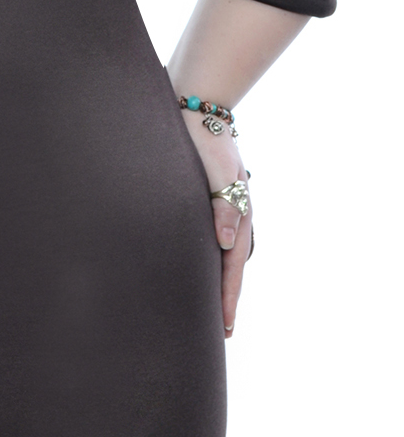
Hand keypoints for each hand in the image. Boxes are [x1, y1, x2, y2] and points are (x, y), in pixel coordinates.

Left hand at [180, 109, 251, 337]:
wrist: (198, 107)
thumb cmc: (205, 138)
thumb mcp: (218, 171)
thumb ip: (224, 205)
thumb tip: (226, 244)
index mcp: (238, 212)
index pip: (233, 265)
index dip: (228, 298)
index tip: (225, 328)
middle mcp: (233, 213)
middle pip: (232, 265)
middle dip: (225, 296)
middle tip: (218, 330)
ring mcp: (223, 205)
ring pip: (223, 252)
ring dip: (217, 278)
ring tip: (208, 303)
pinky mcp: (208, 196)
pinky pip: (211, 234)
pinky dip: (209, 255)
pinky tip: (199, 262)